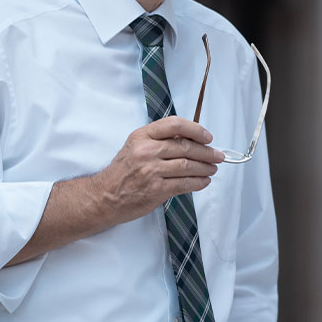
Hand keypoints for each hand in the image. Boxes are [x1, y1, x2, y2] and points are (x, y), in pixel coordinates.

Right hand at [94, 116, 224, 222]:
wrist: (103, 197)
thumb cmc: (123, 171)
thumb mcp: (137, 145)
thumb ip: (160, 139)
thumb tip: (192, 139)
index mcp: (142, 135)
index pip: (174, 124)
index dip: (195, 129)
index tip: (207, 136)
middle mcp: (146, 151)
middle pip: (186, 147)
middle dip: (207, 151)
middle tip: (218, 155)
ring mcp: (151, 171)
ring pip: (187, 166)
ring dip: (205, 167)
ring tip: (213, 168)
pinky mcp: (155, 189)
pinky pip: (184, 184)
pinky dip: (198, 182)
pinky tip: (204, 181)